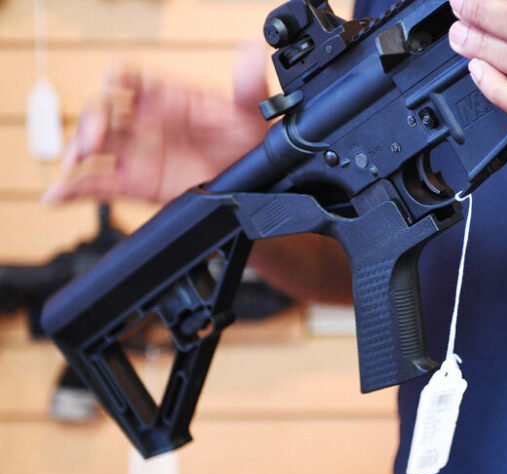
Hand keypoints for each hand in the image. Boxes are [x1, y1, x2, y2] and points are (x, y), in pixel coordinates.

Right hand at [42, 41, 270, 204]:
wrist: (255, 186)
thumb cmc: (249, 143)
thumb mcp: (252, 113)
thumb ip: (249, 84)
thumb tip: (250, 51)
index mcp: (168, 98)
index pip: (134, 78)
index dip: (122, 77)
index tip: (116, 81)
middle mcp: (147, 122)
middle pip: (105, 110)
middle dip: (92, 120)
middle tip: (95, 138)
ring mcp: (139, 152)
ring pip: (94, 145)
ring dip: (76, 150)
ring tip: (73, 163)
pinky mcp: (136, 182)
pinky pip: (97, 183)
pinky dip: (73, 189)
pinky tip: (56, 195)